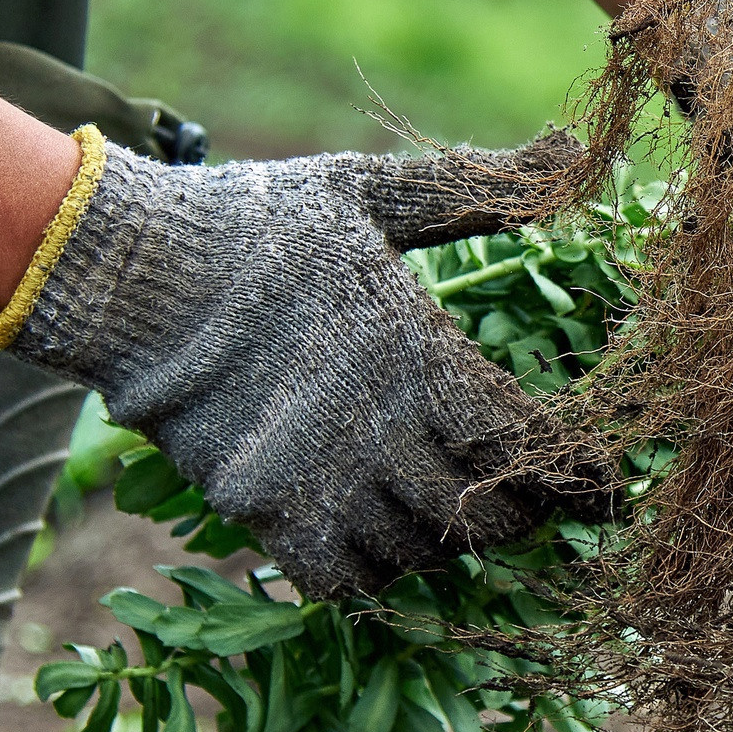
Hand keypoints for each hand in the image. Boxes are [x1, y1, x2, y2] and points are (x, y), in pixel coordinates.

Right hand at [0, 130, 608, 600]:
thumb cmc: (256, 225)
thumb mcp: (371, 192)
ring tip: (451, 512)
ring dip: (447, 544)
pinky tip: (383, 539)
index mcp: (416, 352)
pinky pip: (344, 581)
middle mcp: (376, 427)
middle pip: (484, 516)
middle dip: (518, 515)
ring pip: (419, 556)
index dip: (576, 475)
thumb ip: (475, 187)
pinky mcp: (260, 509)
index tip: (606, 486)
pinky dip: (376, 575)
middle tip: (527, 499)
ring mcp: (316, 478)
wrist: (126, 271)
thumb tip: (572, 149)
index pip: (525, 443)